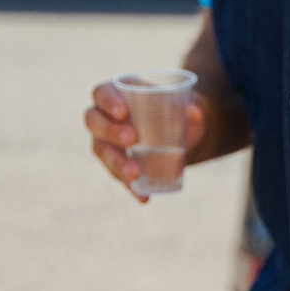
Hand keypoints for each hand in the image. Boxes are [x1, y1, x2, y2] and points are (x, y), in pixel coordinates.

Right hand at [83, 82, 207, 202]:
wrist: (171, 126)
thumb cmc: (168, 105)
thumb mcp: (180, 102)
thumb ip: (188, 105)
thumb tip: (194, 113)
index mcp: (114, 93)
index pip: (101, 93)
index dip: (107, 102)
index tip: (123, 112)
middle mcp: (102, 117)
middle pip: (95, 122)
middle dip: (111, 132)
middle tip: (133, 139)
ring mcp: (105, 141)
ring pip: (102, 151)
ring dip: (116, 164)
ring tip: (135, 173)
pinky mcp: (114, 163)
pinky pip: (117, 175)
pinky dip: (130, 188)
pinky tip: (143, 197)